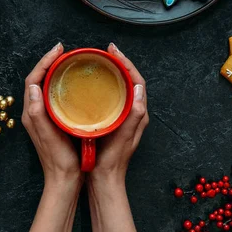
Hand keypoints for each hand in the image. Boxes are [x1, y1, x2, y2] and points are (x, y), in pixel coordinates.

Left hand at [22, 42, 81, 185]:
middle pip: (37, 79)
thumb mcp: (48, 134)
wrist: (64, 179)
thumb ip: (38, 112)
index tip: (58, 50)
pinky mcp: (51, 121)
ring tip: (67, 61)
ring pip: (44, 86)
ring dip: (53, 72)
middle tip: (63, 51)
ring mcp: (41, 117)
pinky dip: (59, 84)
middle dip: (48, 62)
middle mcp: (33, 112)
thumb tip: (33, 86)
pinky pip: (52, 95)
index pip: (33, 79)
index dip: (44, 62)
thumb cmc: (59, 159)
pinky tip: (71, 83)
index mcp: (31, 113)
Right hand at [91, 43, 148, 183]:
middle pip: (130, 81)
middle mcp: (133, 113)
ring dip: (114, 73)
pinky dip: (106, 85)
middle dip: (120, 63)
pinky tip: (93, 84)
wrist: (104, 180)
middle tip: (106, 51)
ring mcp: (123, 117)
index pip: (137, 81)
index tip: (114, 51)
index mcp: (138, 114)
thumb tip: (138, 88)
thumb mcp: (123, 137)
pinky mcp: (113, 121)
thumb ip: (133, 115)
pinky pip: (113, 97)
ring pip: (121, 88)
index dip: (127, 63)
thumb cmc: (112, 161)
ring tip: (101, 62)